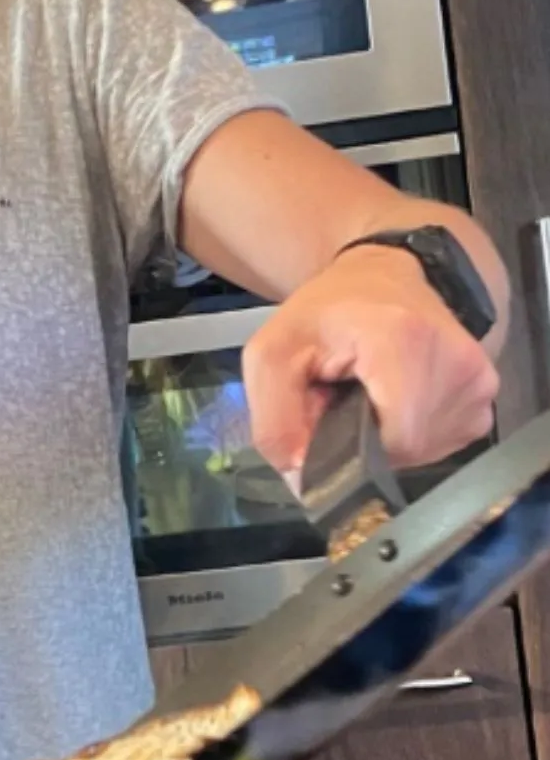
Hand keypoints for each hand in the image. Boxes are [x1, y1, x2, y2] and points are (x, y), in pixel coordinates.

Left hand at [242, 244, 498, 477]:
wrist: (381, 276)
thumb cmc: (324, 312)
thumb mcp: (272, 355)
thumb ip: (275, 423)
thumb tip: (300, 483)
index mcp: (405, 343)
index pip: (393, 441)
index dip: (350, 447)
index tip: (325, 415)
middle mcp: (457, 365)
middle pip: (406, 449)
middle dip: (364, 439)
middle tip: (340, 398)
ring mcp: (480, 383)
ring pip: (424, 451)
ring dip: (386, 437)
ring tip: (367, 394)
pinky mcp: (486, 398)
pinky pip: (441, 442)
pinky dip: (410, 432)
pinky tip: (393, 399)